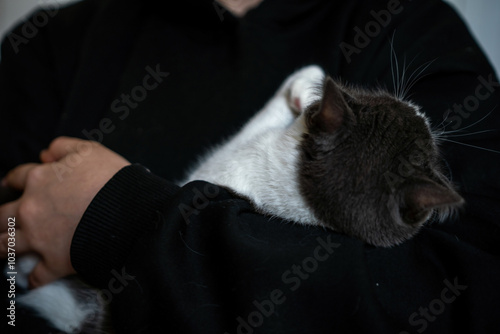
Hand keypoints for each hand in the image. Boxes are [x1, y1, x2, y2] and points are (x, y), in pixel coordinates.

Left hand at [0, 137, 129, 286]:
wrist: (130, 212)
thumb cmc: (111, 179)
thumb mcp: (90, 151)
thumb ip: (64, 147)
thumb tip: (45, 154)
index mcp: (39, 180)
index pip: (17, 177)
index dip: (16, 180)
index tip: (16, 185)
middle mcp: (31, 209)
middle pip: (0, 215)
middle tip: (2, 220)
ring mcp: (40, 238)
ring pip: (6, 246)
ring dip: (3, 246)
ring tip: (3, 248)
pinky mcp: (55, 261)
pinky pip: (37, 276)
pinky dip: (34, 278)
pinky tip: (33, 279)